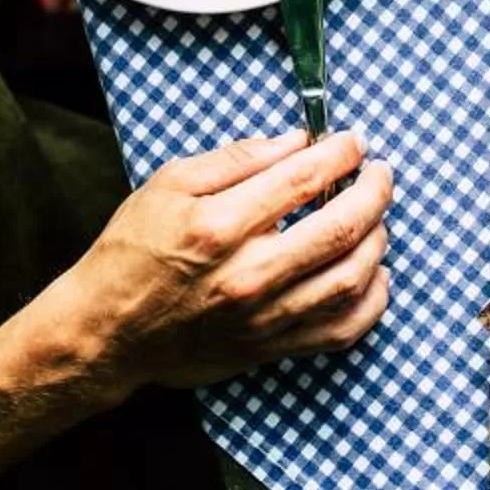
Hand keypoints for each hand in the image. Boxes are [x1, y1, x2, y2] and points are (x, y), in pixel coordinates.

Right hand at [68, 128, 392, 391]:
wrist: (108, 332)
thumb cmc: (133, 252)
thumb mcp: (169, 184)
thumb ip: (237, 159)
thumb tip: (296, 142)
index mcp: (221, 227)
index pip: (303, 179)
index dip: (341, 153)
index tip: (353, 142)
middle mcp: (249, 275)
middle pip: (342, 227)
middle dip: (375, 190)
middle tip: (380, 171)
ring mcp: (266, 318)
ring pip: (354, 279)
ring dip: (379, 240)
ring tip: (375, 217)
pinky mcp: (273, 347)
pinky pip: (344, 330)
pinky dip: (372, 300)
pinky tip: (373, 273)